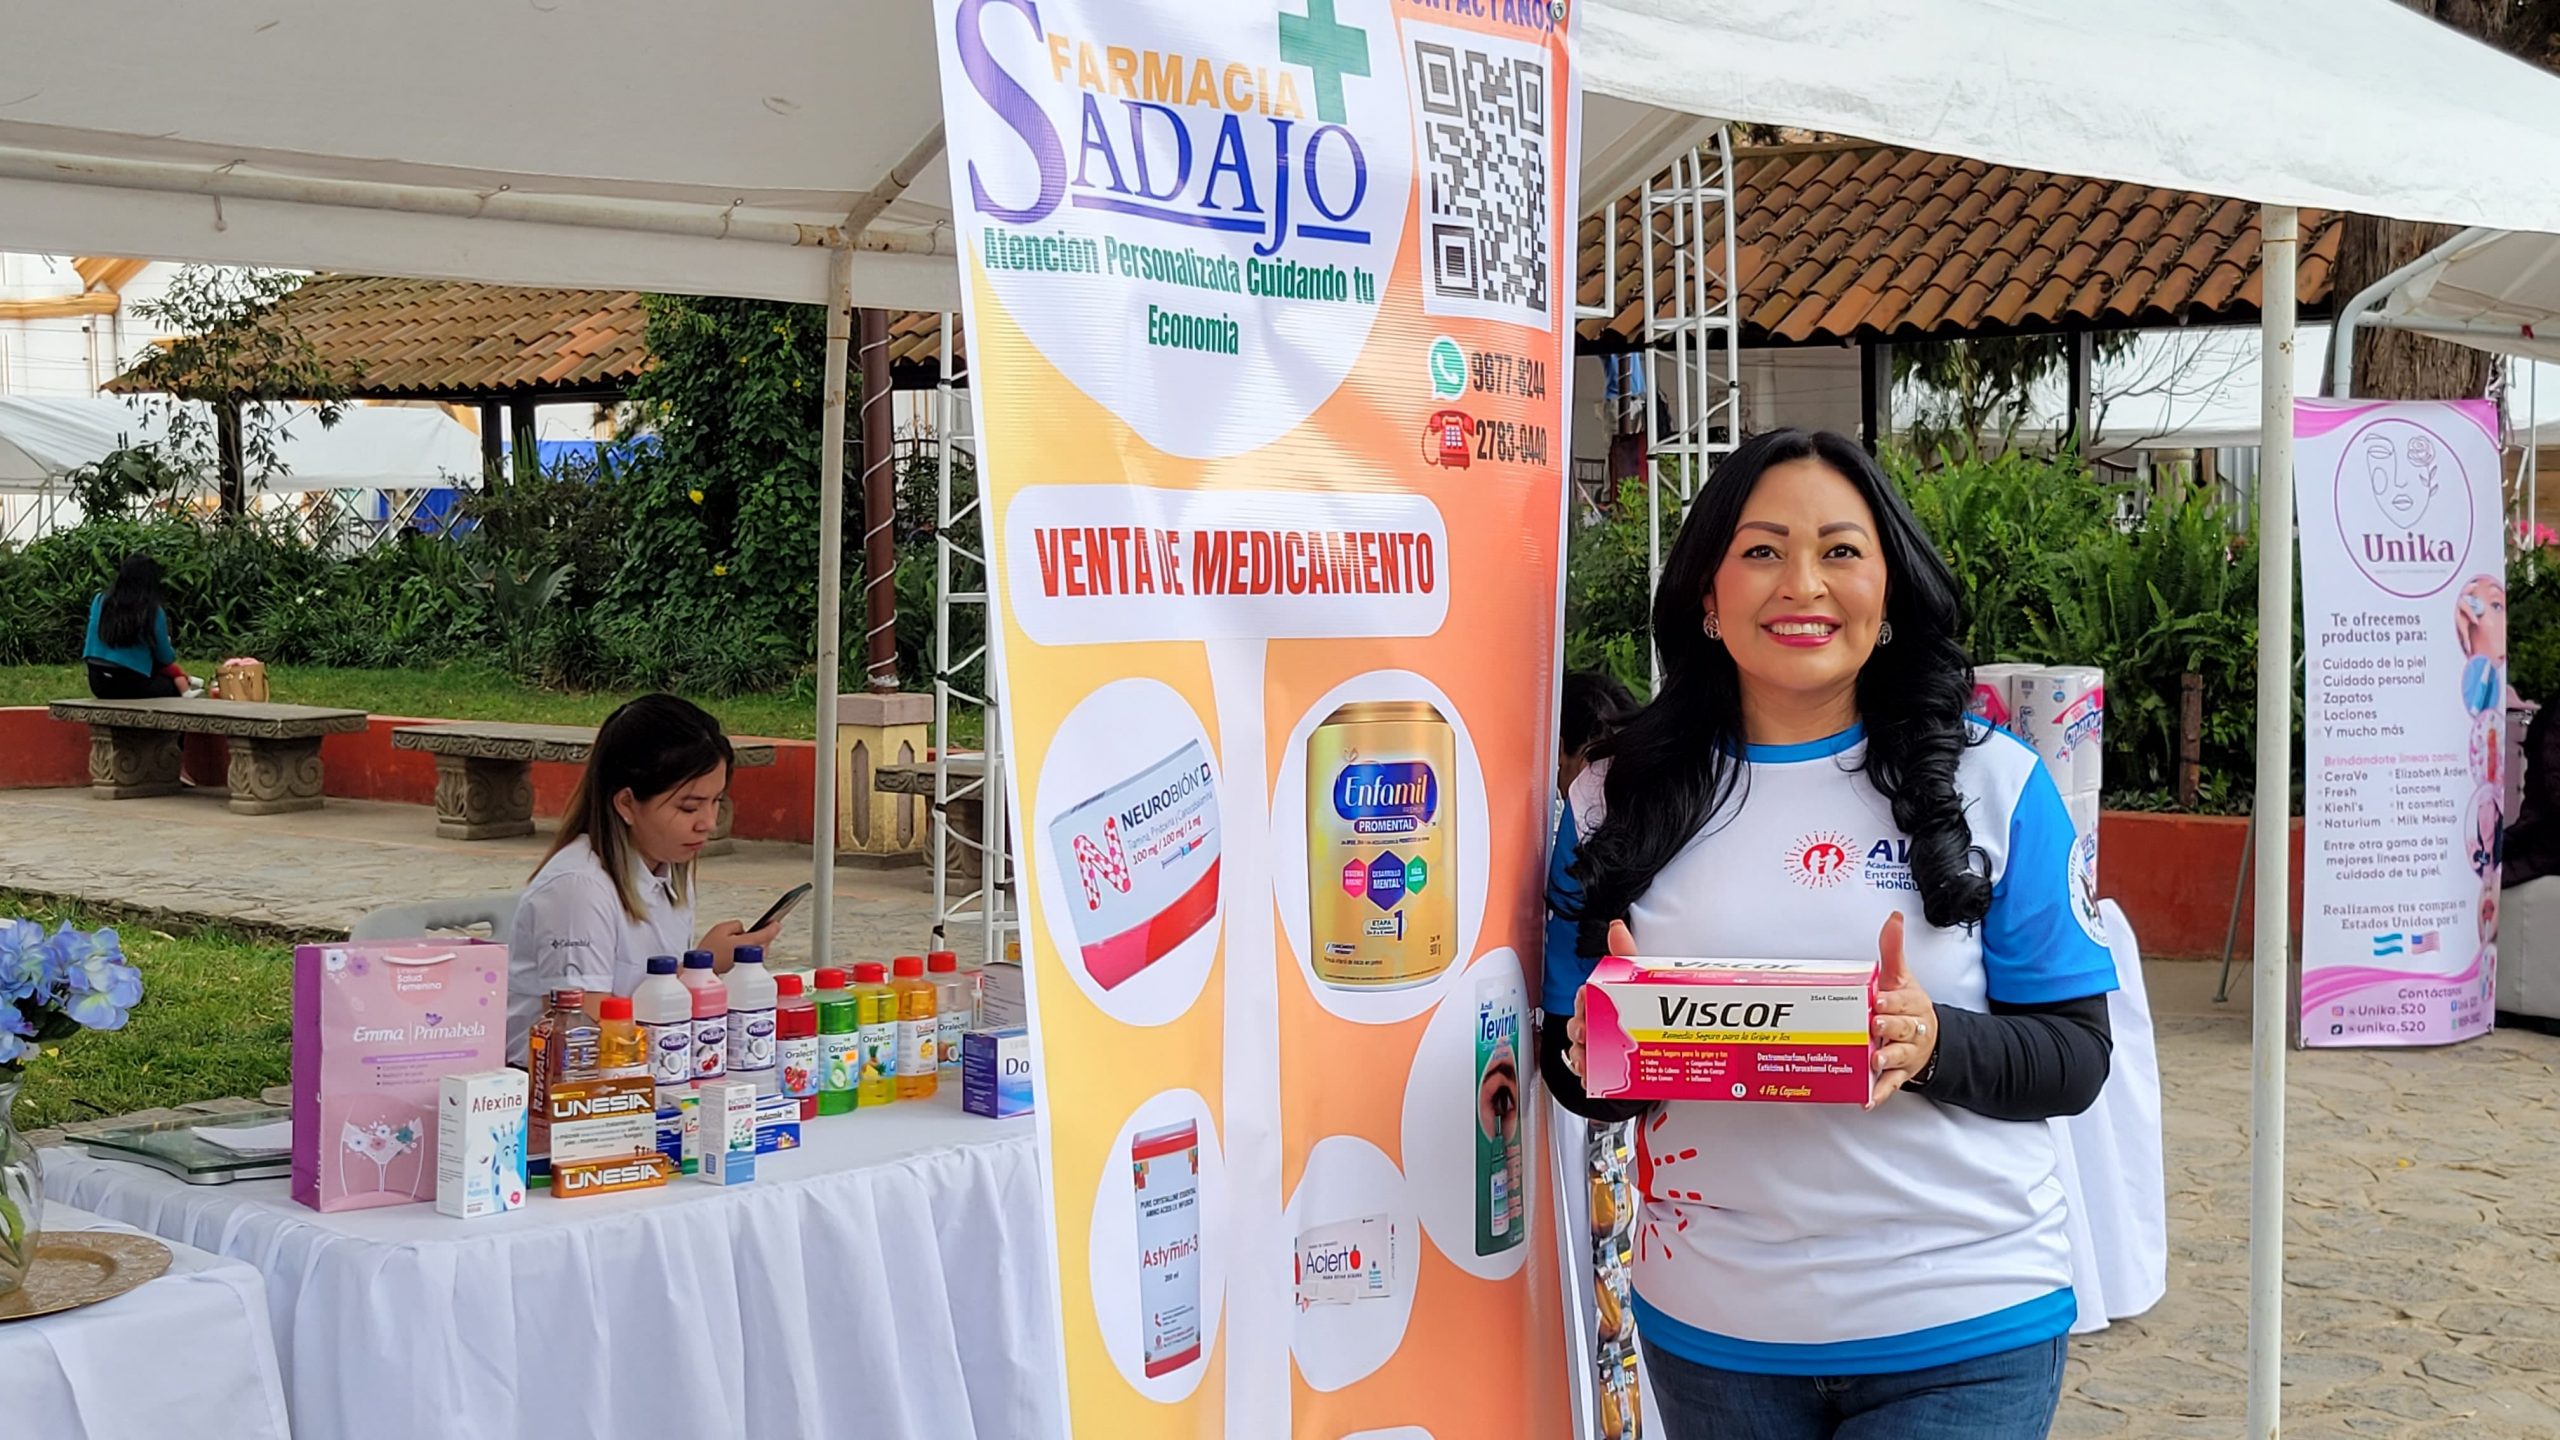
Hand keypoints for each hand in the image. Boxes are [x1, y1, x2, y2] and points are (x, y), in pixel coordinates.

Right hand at [700, 918, 781, 972]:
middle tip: (754, 930)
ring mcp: (753, 964)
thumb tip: (743, 929)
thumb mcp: (721, 929)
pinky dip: (751, 953)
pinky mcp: (748, 970)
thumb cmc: (711, 954)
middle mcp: (756, 955)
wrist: (704, 971)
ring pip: (761, 950)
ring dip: (756, 944)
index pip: (770, 932)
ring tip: (743, 941)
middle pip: (766, 941)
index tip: (775, 921)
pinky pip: (755, 958)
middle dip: (762, 935)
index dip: (773, 925)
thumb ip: (737, 925)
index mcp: (751, 943)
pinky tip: (740, 951)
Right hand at [1565, 920, 1638, 1080]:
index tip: (1586, 997)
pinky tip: (1593, 1077)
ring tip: (1588, 1059)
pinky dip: (1588, 1076)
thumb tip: (1617, 928)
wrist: (1663, 1049)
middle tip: (1586, 1032)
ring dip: (1580, 1055)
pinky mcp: (1604, 1070)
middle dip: (1578, 1029)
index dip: (1582, 998)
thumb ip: (1625, 955)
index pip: (1583, 996)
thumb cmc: (1642, 1010)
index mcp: (1600, 1001)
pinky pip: (1589, 1074)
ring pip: (1579, 1050)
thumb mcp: (1636, 980)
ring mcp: (1598, 1047)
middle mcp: (1595, 1024)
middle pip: (1577, 1025)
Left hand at [1867, 912, 1937, 1108]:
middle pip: (1902, 1028)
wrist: (1929, 1036)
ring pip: (1898, 1057)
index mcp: (1910, 1003)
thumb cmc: (1907, 1005)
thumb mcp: (1901, 977)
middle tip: (1875, 1025)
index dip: (1892, 1000)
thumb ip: (1893, 949)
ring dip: (1887, 1059)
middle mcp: (1910, 1029)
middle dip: (1889, 1027)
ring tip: (1874, 1061)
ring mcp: (1906, 1053)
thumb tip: (1894, 918)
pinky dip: (1879, 1094)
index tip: (1879, 998)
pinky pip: (1890, 1085)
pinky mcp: (1899, 1074)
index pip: (1902, 1001)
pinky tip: (1866, 1101)